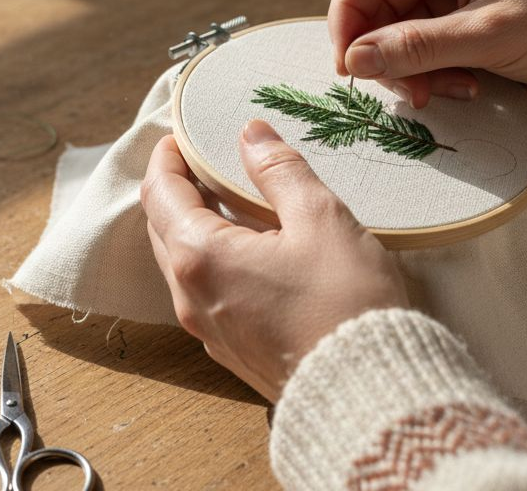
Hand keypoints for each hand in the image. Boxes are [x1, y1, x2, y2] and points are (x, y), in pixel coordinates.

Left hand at [140, 119, 407, 400]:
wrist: (366, 392)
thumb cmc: (345, 302)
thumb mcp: (320, 218)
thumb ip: (280, 170)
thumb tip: (251, 134)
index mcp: (201, 256)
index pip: (160, 191)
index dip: (168, 156)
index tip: (182, 135)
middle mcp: (191, 296)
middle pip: (162, 228)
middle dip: (176, 189)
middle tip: (204, 162)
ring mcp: (208, 330)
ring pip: (181, 264)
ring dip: (194, 227)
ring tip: (229, 202)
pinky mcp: (231, 351)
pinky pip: (204, 295)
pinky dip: (212, 262)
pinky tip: (248, 252)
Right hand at [329, 0, 526, 105]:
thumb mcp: (491, 35)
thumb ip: (419, 46)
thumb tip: (354, 59)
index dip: (349, 11)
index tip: (348, 61)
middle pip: (379, 0)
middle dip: (386, 49)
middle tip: (407, 90)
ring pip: (398, 28)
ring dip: (411, 67)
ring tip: (446, 92)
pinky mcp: (464, 16)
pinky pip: (424, 44)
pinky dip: (432, 71)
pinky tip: (463, 87)